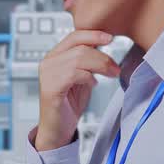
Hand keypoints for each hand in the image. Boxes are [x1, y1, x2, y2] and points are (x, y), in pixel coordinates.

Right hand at [36, 30, 119, 150]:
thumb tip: (103, 46)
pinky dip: (88, 77)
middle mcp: (48, 63)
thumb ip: (88, 61)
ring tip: (110, 74)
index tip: (109, 37)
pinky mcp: (50, 88)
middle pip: (80, 47)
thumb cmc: (69, 104)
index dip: (93, 34)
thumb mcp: (82, 77)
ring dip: (100, 65)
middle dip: (102, 56)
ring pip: (78, 58)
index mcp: (54, 56)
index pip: (74, 36)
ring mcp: (47, 75)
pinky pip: (74, 74)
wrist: (58, 129)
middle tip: (115, 67)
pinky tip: (92, 84)